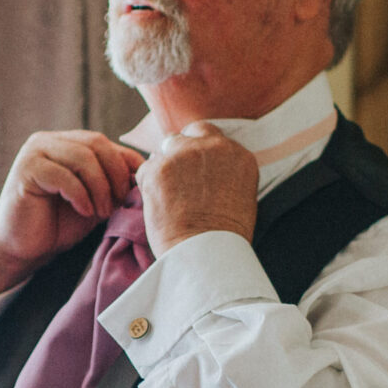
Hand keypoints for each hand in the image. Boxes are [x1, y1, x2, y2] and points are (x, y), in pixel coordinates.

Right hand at [0, 130, 142, 310]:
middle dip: (115, 175)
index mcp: (66, 142)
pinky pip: (64, 175)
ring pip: (82, 158)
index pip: (105, 143)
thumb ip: (113, 182)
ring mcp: (35, 152)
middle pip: (97, 143)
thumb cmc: (58, 224)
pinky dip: (81, 195)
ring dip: (100, 187)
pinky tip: (85, 212)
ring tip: (102, 212)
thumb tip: (147, 171)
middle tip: (119, 203)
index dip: (127, 164)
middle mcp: (49, 140)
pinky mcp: (26, 169)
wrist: (22, 248)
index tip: (137, 191)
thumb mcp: (96, 199)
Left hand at [137, 123, 256, 253]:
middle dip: (181, 150)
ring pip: (165, 149)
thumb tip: (206, 172)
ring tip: (168, 196)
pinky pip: (145, 169)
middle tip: (177, 177)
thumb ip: (225, 174)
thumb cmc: (224, 238)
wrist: (207, 254)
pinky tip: (158, 206)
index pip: (213, 136)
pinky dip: (147, 185)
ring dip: (164, 166)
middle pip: (189, 133)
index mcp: (238, 155)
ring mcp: (184, 154)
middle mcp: (214, 147)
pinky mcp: (158, 168)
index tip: (195, 168)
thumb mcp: (241, 198)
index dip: (200, 150)